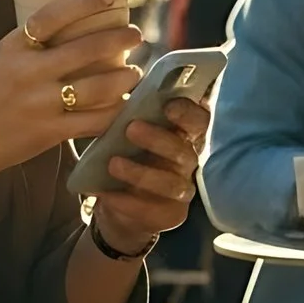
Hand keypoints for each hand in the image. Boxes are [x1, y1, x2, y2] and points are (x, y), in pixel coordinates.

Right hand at [0, 0, 141, 181]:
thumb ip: (26, 47)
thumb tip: (67, 28)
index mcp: (11, 48)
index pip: (52, 16)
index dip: (83, 2)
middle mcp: (28, 72)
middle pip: (86, 49)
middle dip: (119, 39)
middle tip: (135, 34)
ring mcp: (41, 104)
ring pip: (99, 85)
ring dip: (125, 76)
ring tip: (134, 71)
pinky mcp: (51, 132)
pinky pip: (95, 120)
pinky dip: (116, 110)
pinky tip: (125, 103)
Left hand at [90, 99, 209, 249]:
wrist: (120, 204)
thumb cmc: (126, 156)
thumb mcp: (127, 134)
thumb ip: (131, 115)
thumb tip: (116, 88)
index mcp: (181, 136)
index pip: (198, 121)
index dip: (188, 112)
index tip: (168, 105)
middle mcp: (187, 163)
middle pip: (183, 151)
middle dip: (159, 139)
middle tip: (131, 128)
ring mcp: (182, 191)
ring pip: (170, 183)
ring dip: (141, 173)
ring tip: (113, 164)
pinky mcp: (170, 214)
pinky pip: (151, 209)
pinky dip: (126, 201)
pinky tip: (105, 194)